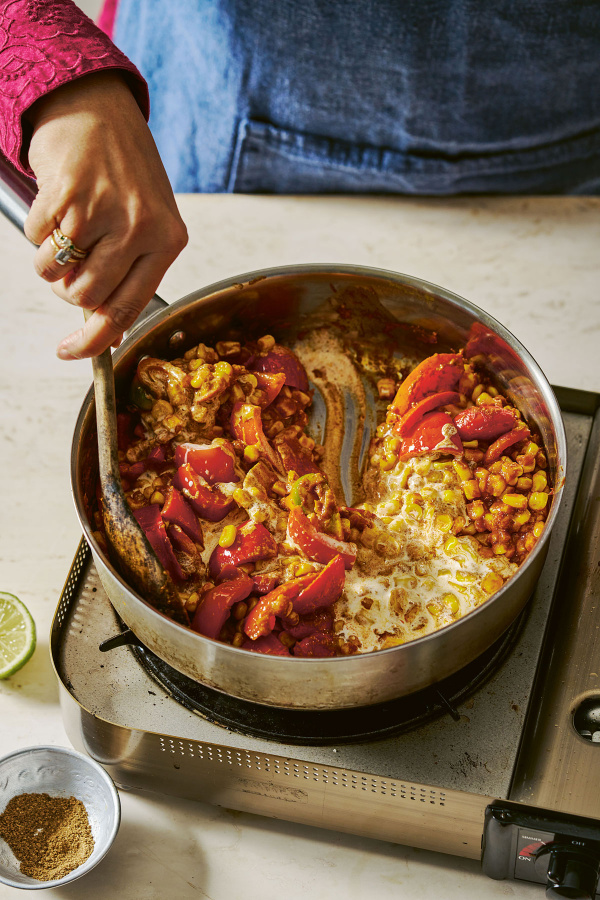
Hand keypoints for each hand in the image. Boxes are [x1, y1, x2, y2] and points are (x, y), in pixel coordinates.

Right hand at [24, 71, 187, 359]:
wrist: (97, 105)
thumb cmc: (124, 170)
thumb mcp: (146, 221)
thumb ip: (131, 274)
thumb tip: (105, 332)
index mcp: (168, 241)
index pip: (126, 309)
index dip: (93, 341)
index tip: (69, 352)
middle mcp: (141, 228)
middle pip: (85, 297)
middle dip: (67, 291)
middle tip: (69, 267)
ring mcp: (103, 211)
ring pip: (56, 274)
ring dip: (49, 263)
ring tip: (64, 232)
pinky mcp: (67, 194)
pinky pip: (36, 240)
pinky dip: (36, 230)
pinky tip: (55, 204)